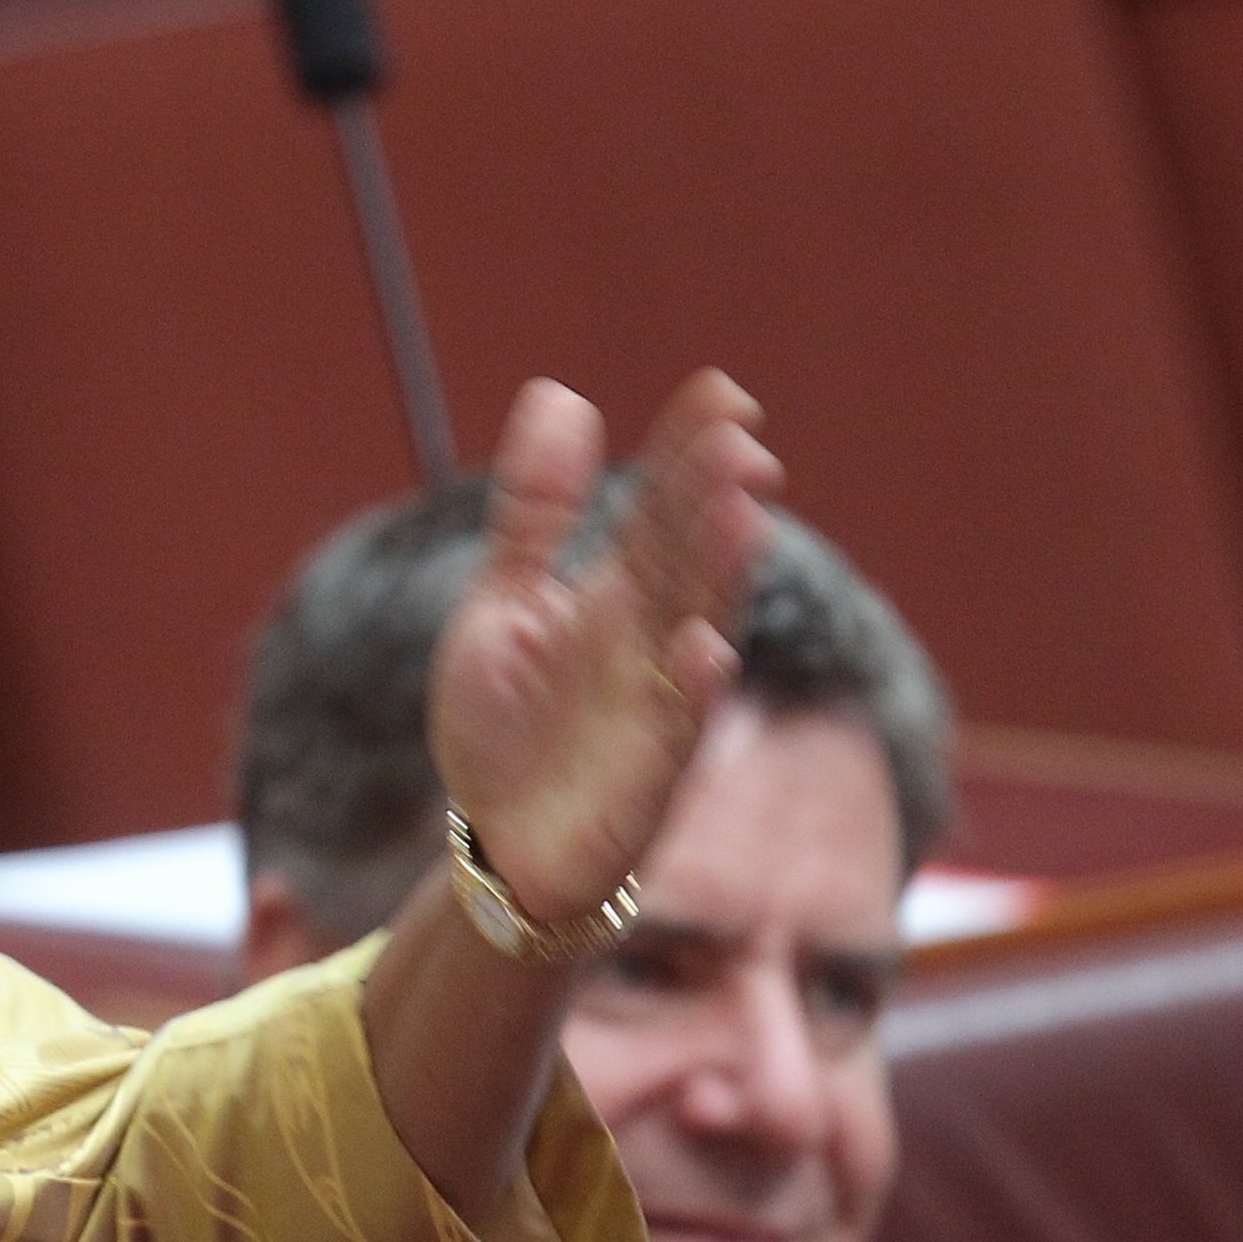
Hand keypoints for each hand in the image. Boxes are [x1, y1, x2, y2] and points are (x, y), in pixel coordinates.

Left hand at [427, 371, 780, 921]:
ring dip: (722, 578)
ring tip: (744, 514)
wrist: (498, 850)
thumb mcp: (503, 605)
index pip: (660, 510)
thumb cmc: (506, 730)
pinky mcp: (645, 781)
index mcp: (614, 598)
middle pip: (687, 561)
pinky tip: (704, 646)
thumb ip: (535, 511)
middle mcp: (647, 645)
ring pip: (699, 630)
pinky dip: (692, 693)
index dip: (687, 453)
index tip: (721, 391)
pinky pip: (677, 734)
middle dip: (713, 502)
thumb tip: (561, 394)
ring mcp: (653, 710)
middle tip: (738, 436)